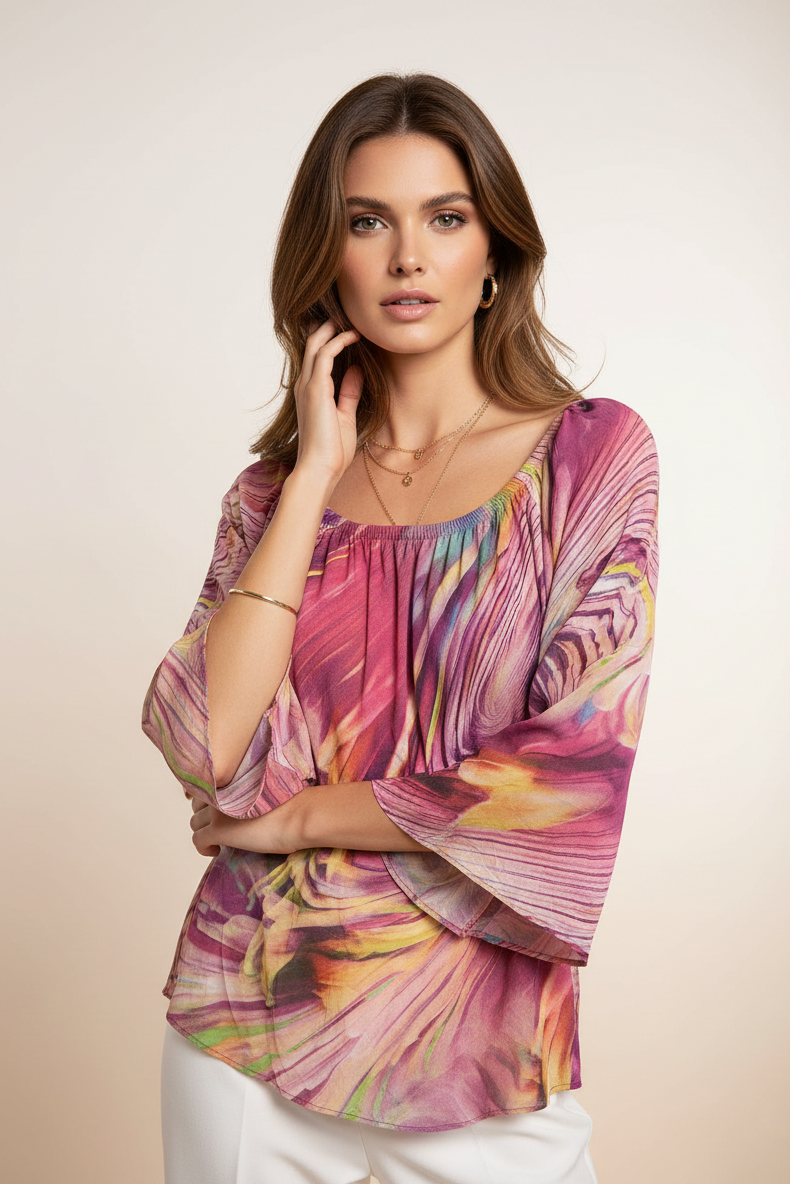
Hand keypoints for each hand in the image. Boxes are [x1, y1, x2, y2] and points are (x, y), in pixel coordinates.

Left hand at [188, 794, 296, 857]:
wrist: (300, 815)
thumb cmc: (294, 803)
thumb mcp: (264, 789)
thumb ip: (247, 790)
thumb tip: (239, 803)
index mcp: (232, 778)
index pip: (206, 786)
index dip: (209, 801)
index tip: (217, 811)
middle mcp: (221, 790)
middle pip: (197, 804)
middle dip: (205, 816)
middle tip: (221, 826)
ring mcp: (217, 810)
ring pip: (194, 823)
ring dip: (204, 832)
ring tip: (221, 840)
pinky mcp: (218, 830)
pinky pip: (197, 841)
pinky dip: (204, 849)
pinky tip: (215, 852)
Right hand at [292, 320, 362, 482]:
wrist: (320, 468)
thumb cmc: (332, 450)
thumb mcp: (345, 415)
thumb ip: (349, 391)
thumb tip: (356, 370)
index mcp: (311, 392)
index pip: (316, 356)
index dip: (330, 338)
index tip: (350, 328)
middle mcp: (305, 385)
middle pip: (312, 343)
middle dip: (328, 326)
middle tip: (348, 315)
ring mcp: (307, 386)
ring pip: (315, 344)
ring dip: (333, 329)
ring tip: (352, 320)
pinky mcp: (315, 389)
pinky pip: (324, 355)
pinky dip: (338, 342)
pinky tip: (353, 336)